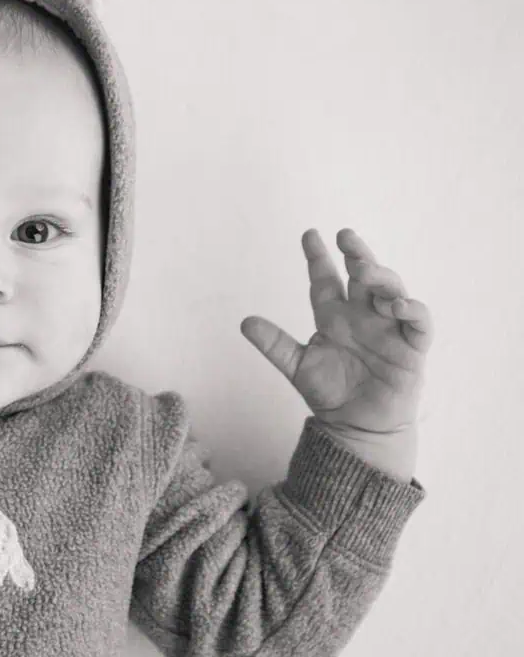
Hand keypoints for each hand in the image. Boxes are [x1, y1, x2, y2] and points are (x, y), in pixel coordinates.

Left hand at [240, 228, 433, 436]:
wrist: (356, 427)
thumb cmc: (330, 393)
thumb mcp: (297, 366)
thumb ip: (274, 344)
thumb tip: (244, 322)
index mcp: (334, 317)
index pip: (325, 279)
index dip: (318, 257)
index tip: (309, 235)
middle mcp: (362, 316)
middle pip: (362, 276)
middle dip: (356, 254)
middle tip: (345, 236)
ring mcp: (388, 329)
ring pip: (391, 291)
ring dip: (381, 277)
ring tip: (364, 270)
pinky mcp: (411, 349)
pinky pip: (419, 323)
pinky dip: (412, 310)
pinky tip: (398, 304)